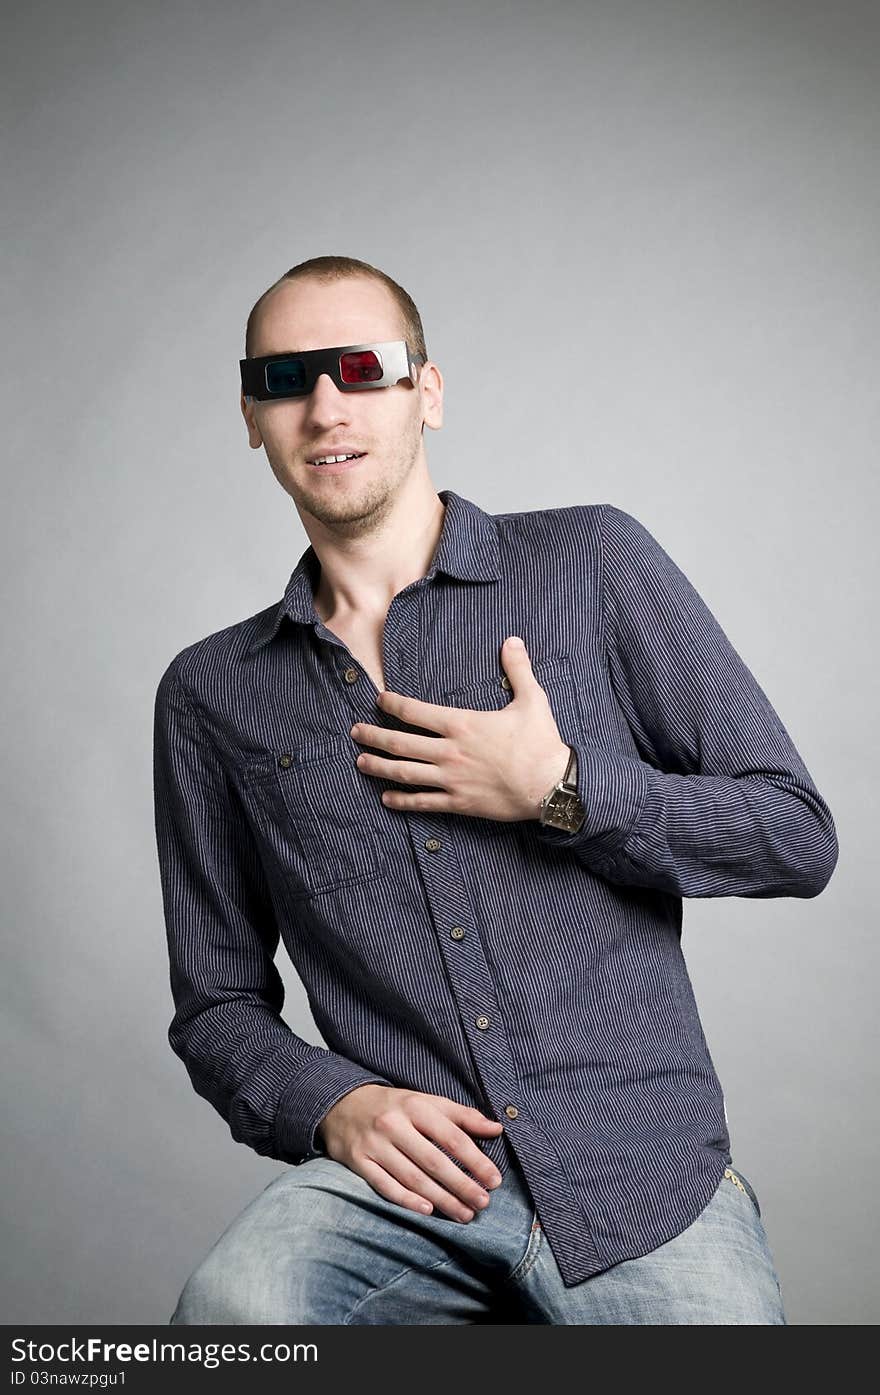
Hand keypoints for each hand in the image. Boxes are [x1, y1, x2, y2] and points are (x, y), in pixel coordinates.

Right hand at [317, 1084, 504, 1222]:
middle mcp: (394, 1124)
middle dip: (461, 1185)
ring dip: (441, 1199)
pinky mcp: (358, 1161)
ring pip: (412, 1177)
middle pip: (434, 1161)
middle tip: (482, 1203)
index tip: (494, 1180)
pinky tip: (428, 1211)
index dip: (476, 1160)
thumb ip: (462, 1116)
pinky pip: (385, 1186)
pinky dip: (407, 1200)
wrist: (343, 1105)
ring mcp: (374, 1144)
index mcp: (415, 1106)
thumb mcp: (426, 1101)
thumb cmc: (394, 1106)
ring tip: (464, 1214)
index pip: (452, 1136)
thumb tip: (497, 1128)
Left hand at [350, 635, 570, 821]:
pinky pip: (423, 802)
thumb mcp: (532, 700)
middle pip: (399, 743)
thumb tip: (513, 640)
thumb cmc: (541, 743)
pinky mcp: (458, 802)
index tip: (379, 700)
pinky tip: (386, 798)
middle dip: (373, 735)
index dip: (392, 704)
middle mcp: (449, 751)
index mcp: (462, 724)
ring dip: (378, 766)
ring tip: (360, 762)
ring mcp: (451, 779)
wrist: (551, 785)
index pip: (415, 712)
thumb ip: (518, 669)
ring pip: (404, 772)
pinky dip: (401, 801)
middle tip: (355, 732)